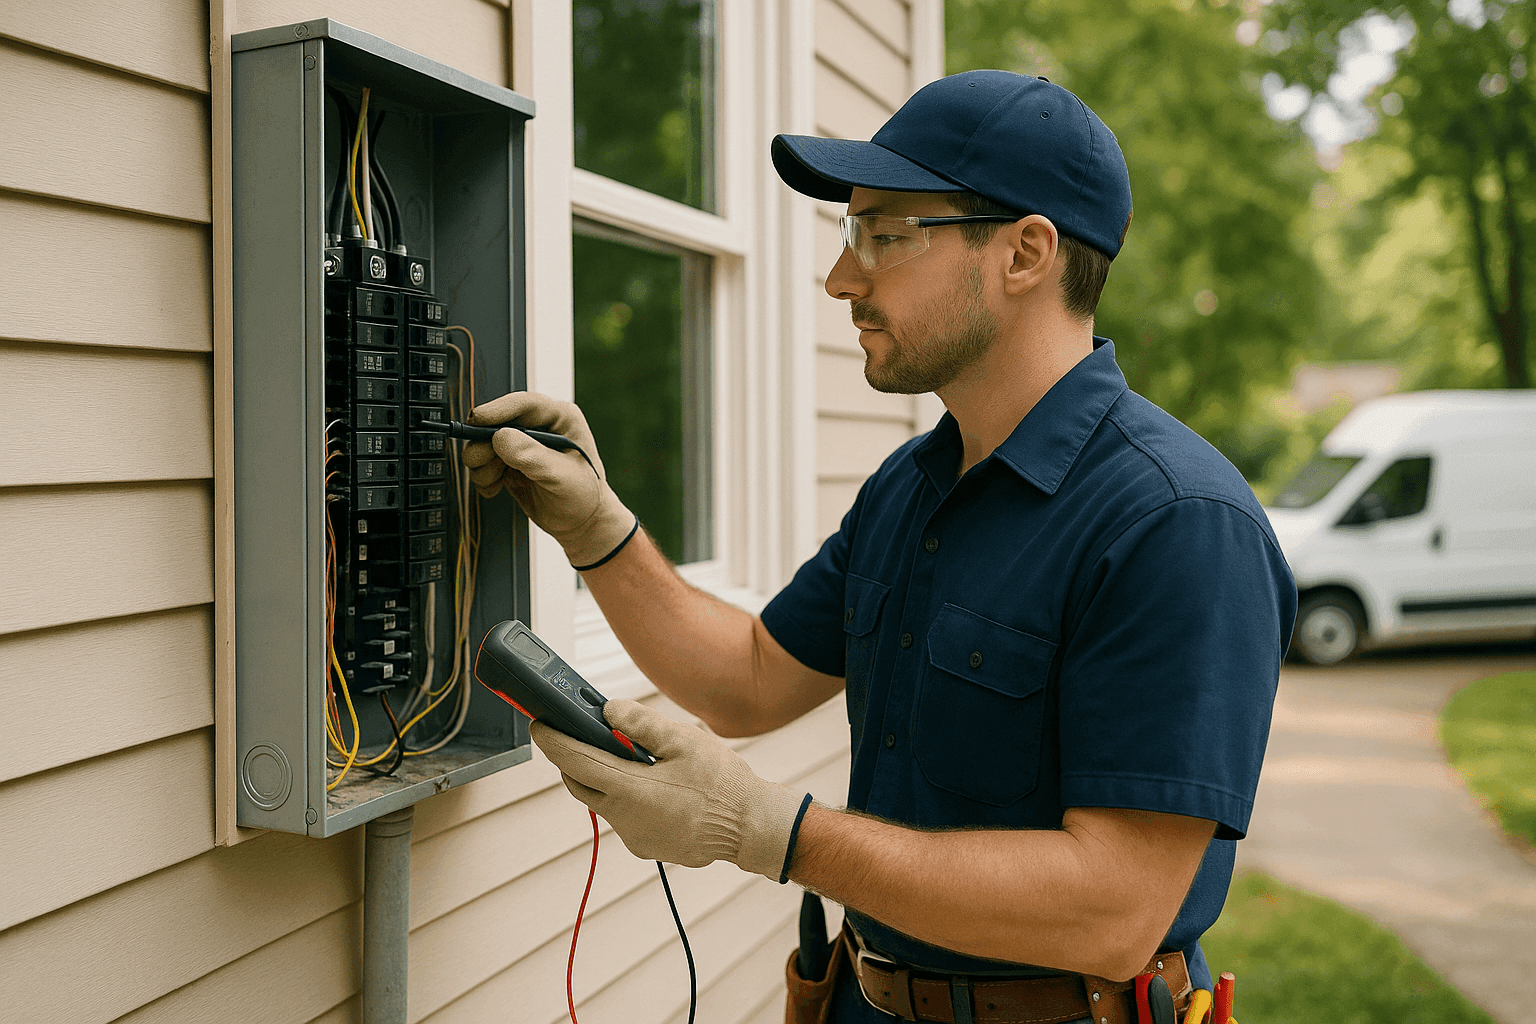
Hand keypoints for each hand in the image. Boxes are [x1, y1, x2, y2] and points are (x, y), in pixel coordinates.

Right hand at [460, 391, 634, 567]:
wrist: (582, 523)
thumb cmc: (585, 497)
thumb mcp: (561, 476)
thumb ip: (532, 456)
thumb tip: (500, 438)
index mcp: (560, 418)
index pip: (524, 405)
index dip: (497, 410)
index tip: (476, 420)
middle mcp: (539, 427)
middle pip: (496, 423)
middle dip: (485, 445)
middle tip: (483, 464)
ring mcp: (522, 445)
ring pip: (484, 444)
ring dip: (483, 465)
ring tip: (495, 481)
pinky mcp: (510, 463)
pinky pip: (483, 464)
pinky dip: (483, 478)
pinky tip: (496, 488)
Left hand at [530, 699, 810, 879]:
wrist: (751, 828)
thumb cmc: (723, 784)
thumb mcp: (685, 741)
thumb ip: (642, 725)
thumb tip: (608, 711)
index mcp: (631, 790)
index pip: (575, 761)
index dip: (553, 741)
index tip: (539, 723)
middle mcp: (624, 818)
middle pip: (580, 783)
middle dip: (573, 758)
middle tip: (579, 733)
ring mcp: (634, 836)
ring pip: (602, 800)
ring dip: (604, 776)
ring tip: (627, 754)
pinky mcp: (645, 846)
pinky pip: (622, 815)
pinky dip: (624, 795)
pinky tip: (649, 781)